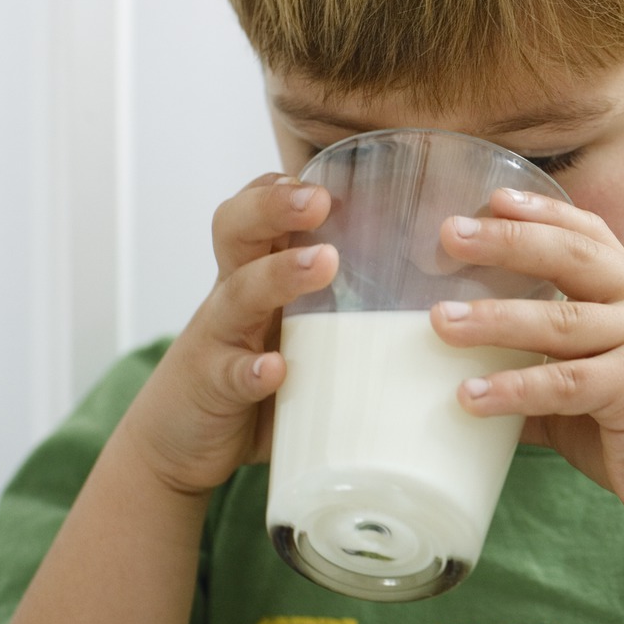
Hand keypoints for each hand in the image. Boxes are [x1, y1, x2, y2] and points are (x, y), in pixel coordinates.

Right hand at [122, 174, 336, 494]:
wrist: (179, 444)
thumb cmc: (256, 377)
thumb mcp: (295, 331)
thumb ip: (345, 308)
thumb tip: (443, 295)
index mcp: (255, 273)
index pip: (257, 211)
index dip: (281, 188)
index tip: (326, 178)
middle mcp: (233, 295)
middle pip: (238, 230)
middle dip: (275, 207)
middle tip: (319, 201)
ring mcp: (219, 339)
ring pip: (239, 292)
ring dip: (279, 275)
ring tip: (322, 263)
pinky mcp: (213, 388)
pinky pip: (230, 373)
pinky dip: (251, 370)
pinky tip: (274, 369)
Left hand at [429, 188, 623, 525]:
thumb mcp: (593, 387)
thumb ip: (542, 370)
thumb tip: (465, 375)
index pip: (592, 234)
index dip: (544, 211)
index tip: (492, 199)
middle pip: (572, 256)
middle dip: (507, 241)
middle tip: (449, 235)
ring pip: (560, 321)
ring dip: (494, 319)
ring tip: (440, 321)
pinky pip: (564, 382)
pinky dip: (513, 388)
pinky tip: (470, 396)